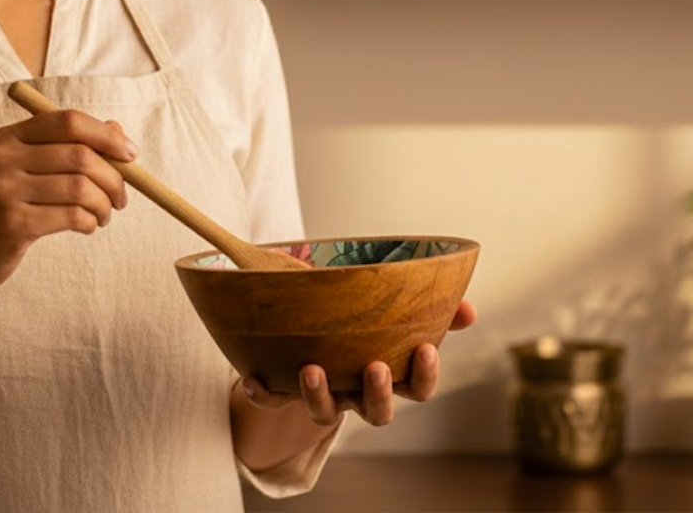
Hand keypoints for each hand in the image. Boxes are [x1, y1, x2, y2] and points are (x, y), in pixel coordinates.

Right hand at [0, 110, 138, 296]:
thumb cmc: (5, 206)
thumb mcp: (29, 169)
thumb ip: (69, 147)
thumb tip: (118, 131)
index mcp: (9, 137)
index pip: (67, 121)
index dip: (106, 135)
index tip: (131, 154)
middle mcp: (3, 158)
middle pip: (80, 155)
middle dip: (113, 177)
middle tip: (121, 197)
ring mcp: (4, 191)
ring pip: (80, 188)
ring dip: (104, 204)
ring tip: (104, 215)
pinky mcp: (12, 224)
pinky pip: (71, 216)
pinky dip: (89, 222)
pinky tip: (87, 226)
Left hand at [240, 299, 478, 427]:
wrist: (316, 346)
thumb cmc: (367, 331)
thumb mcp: (399, 320)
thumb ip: (434, 313)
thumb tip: (468, 308)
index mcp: (390, 377)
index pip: (417, 388)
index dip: (426, 374)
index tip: (427, 347)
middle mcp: (357, 394)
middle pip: (376, 413)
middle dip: (377, 393)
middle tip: (376, 366)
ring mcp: (324, 396)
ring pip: (325, 413)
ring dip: (318, 395)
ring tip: (311, 368)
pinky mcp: (286, 392)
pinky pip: (273, 400)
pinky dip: (262, 394)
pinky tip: (253, 379)